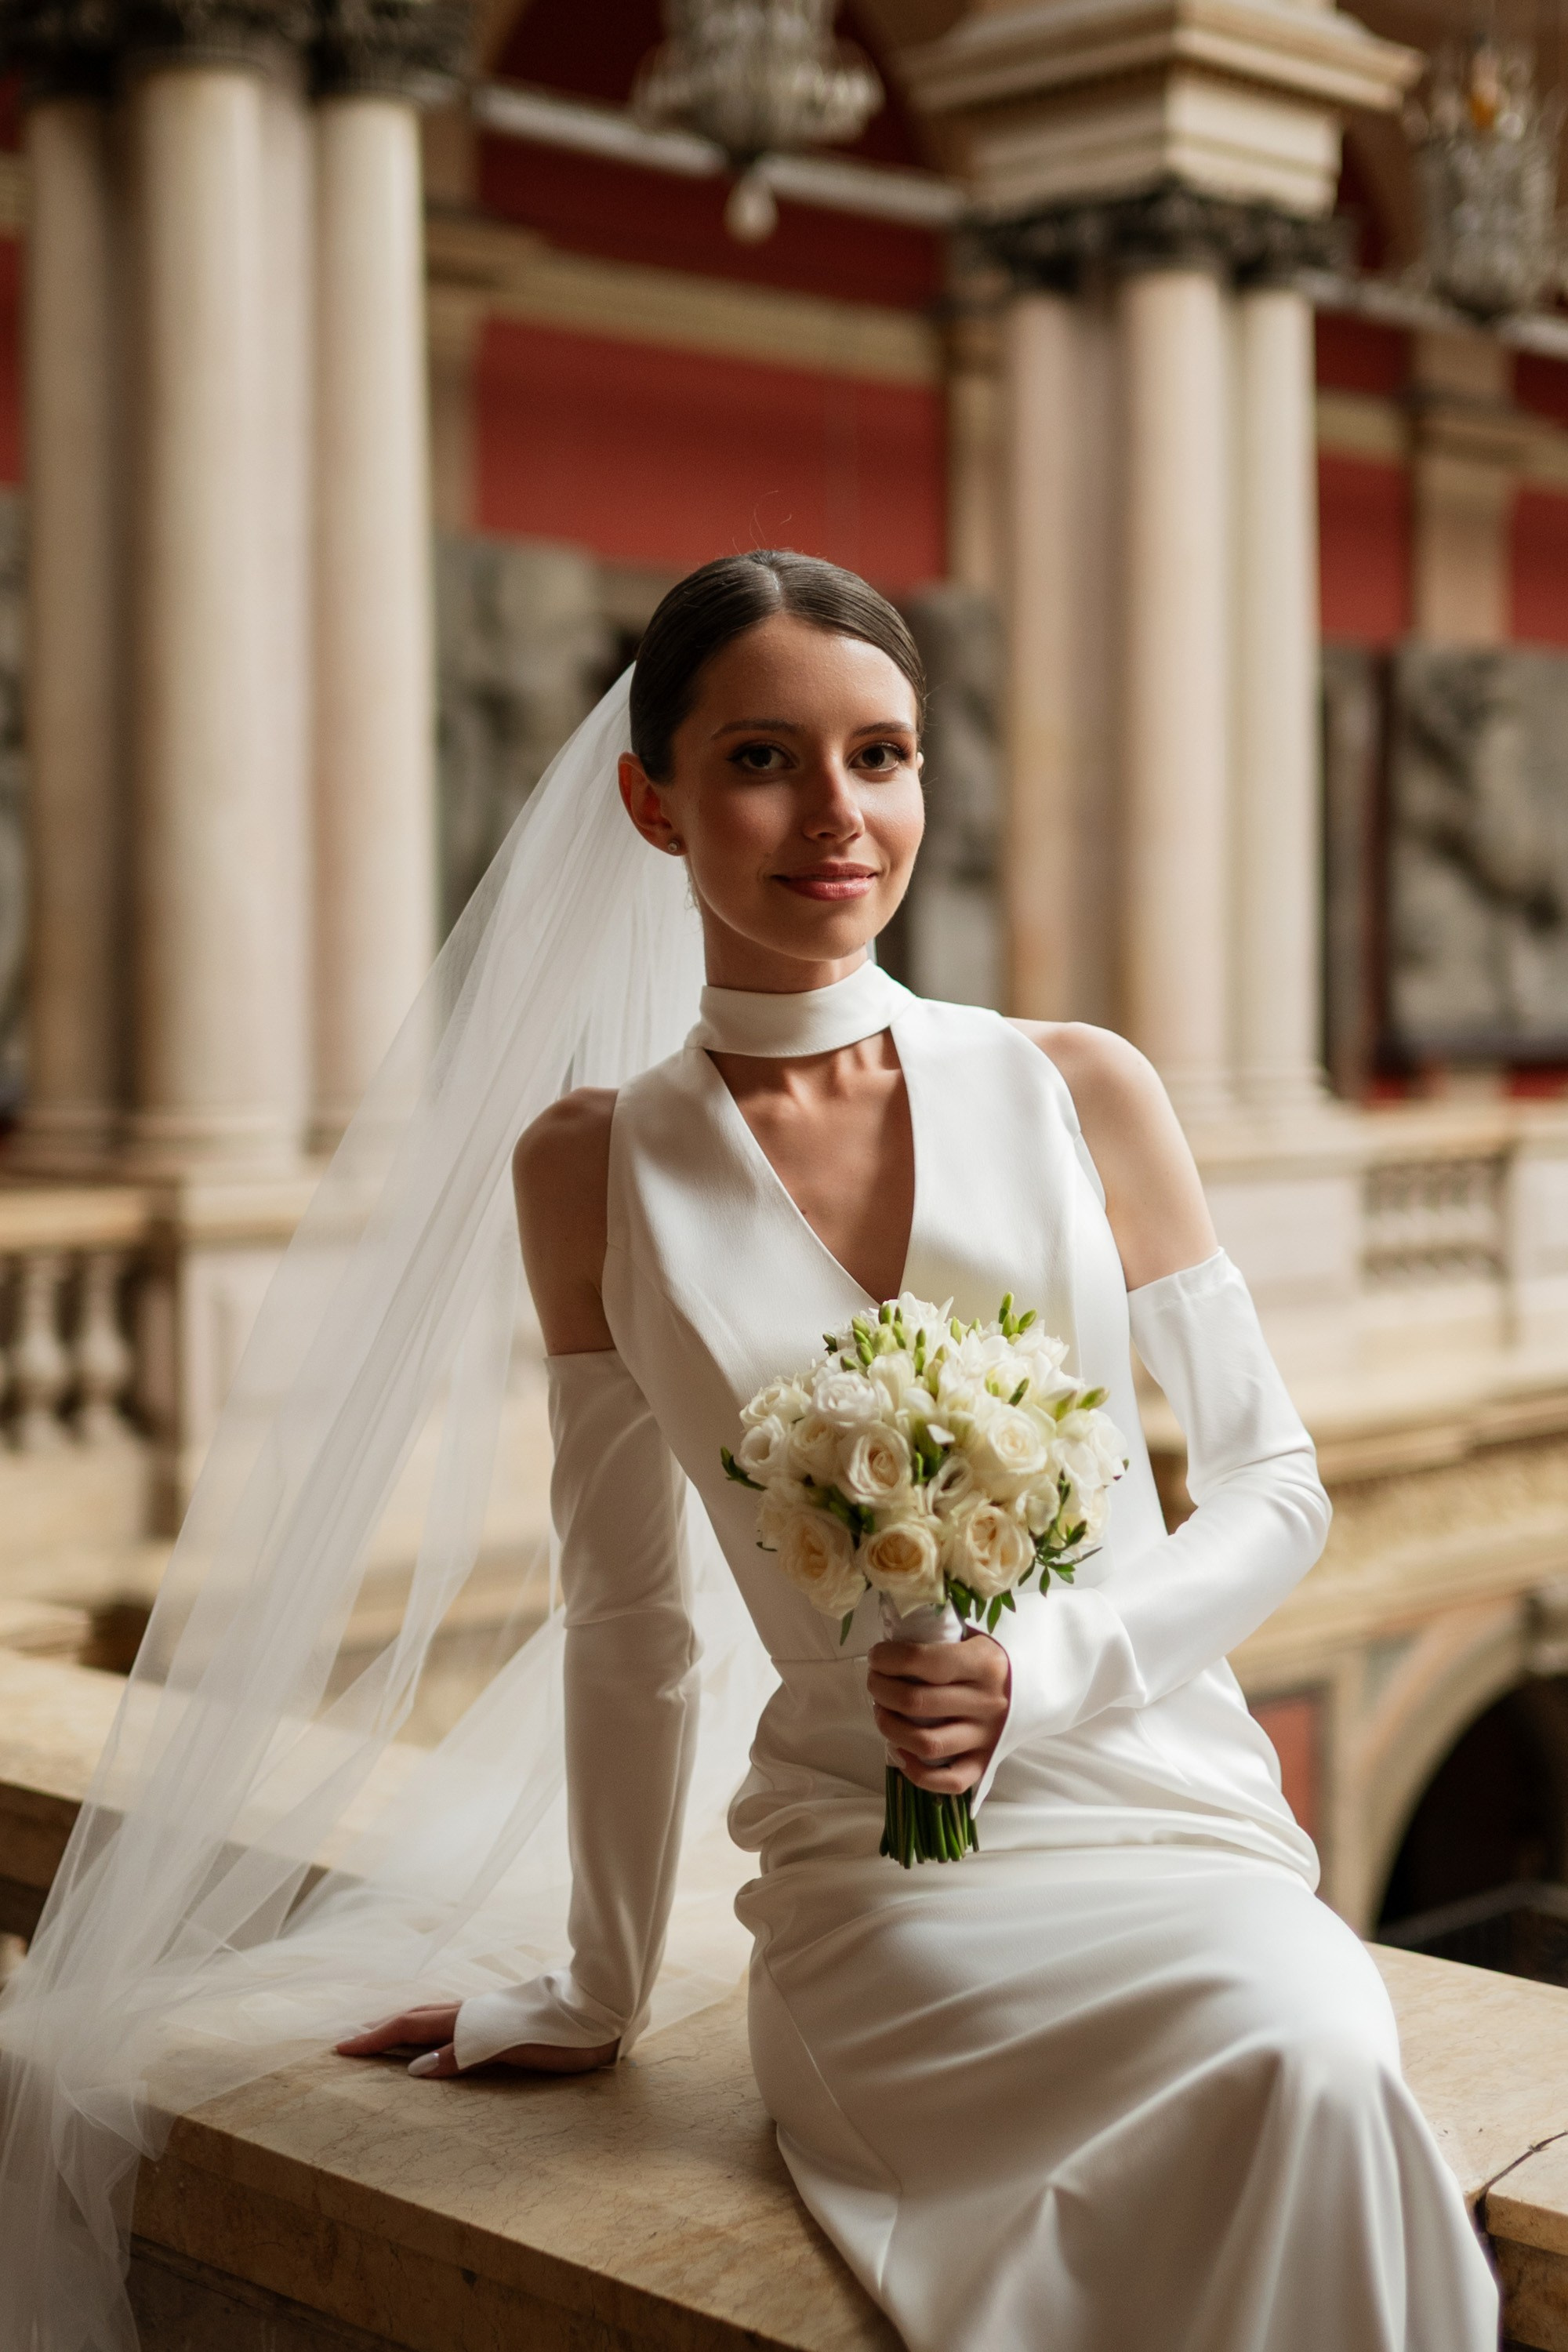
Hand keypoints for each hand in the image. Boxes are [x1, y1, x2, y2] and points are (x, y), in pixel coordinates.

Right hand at [335, 2003, 617, 2079]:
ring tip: (381, 2039)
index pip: (411, 2027)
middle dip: (381, 2031)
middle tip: (348, 2044)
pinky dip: (431, 2028)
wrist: (603, 2008)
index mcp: (471, 2019)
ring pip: (435, 2016)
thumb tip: (414, 2068)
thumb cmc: (563, 2034)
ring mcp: (488, 2012)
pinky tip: (435, 2038)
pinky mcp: (503, 2018)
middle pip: (417, 2017)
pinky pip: (454, 2021)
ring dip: (403, 2027)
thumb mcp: (514, 2047)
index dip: (375, 2038)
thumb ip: (465, 2054)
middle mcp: (474, 2012)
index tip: (341, 2049)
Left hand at [866, 1630, 1010, 1793]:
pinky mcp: (986, 1762)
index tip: (876, 1656)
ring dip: (891, 1728)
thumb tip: (891, 1643)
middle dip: (881, 1690)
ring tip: (882, 1713)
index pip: (923, 1661)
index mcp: (983, 1663)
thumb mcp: (975, 1637)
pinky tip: (900, 1752)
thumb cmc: (993, 1658)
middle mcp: (986, 1702)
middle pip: (916, 1702)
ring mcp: (986, 1736)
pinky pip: (950, 1781)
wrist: (1041, 1685)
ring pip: (926, 1744)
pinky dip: (918, 1773)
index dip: (889, 1659)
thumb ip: (940, 1638)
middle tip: (875, 1682)